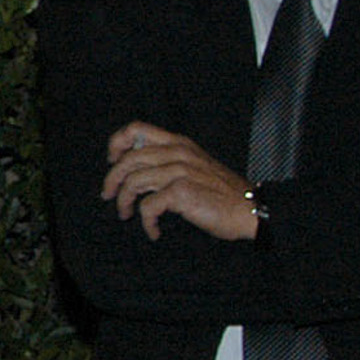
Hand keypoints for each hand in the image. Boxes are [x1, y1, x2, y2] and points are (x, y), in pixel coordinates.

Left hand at [101, 122, 259, 241]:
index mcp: (179, 143)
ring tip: (127, 214)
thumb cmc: (223, 191)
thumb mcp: (196, 164)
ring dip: (123, 202)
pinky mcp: (181, 192)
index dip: (116, 144)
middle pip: (127, 159)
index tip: (112, 161)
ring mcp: (179, 171)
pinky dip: (146, 222)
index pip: (136, 129)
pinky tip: (153, 230)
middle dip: (111, 180)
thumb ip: (169, 160)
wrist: (251, 208)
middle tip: (108, 196)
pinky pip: (148, 206)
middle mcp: (177, 153)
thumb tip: (136, 169)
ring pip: (133, 182)